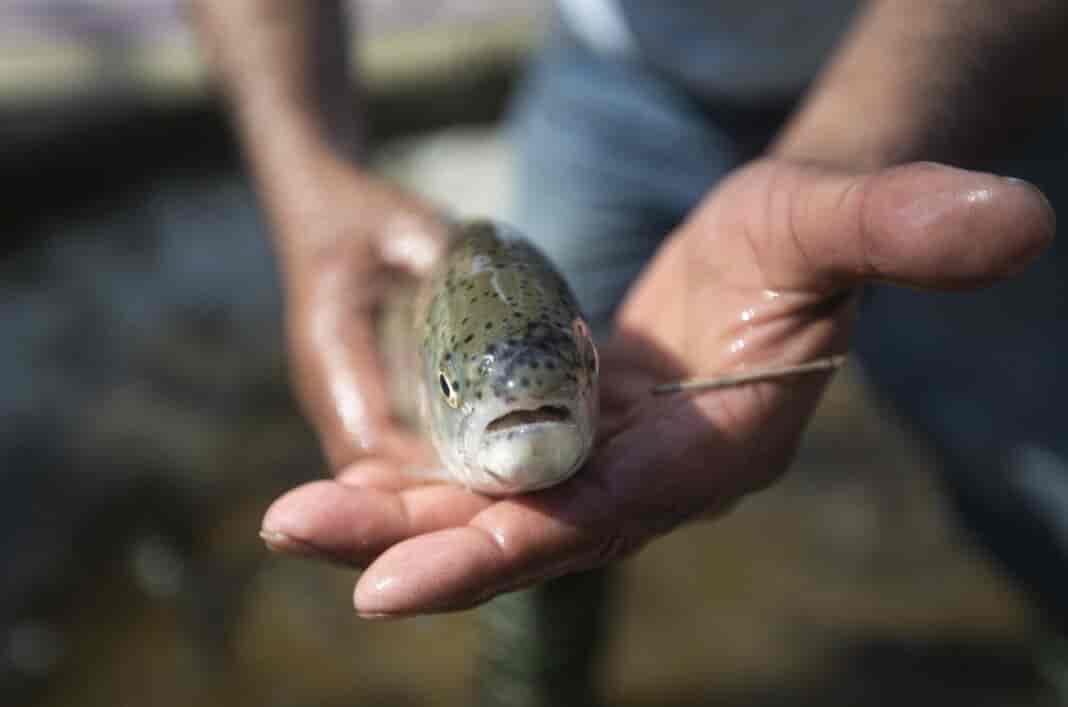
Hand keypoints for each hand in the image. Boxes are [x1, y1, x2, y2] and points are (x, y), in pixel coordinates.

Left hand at [260, 159, 1053, 614]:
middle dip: (418, 541)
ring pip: (493, 500)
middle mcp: (651, 476)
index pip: (599, 513)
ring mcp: (608, 457)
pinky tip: (351, 473)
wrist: (780, 247)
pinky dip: (423, 472)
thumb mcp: (845, 214)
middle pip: (525, 524)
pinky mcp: (577, 427)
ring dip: (397, 510)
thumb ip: (909, 226)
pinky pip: (490, 463)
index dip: (507, 544)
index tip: (398, 578)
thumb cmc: (811, 233)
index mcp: (710, 454)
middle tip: (301, 537)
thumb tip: (1018, 221)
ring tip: (295, 517)